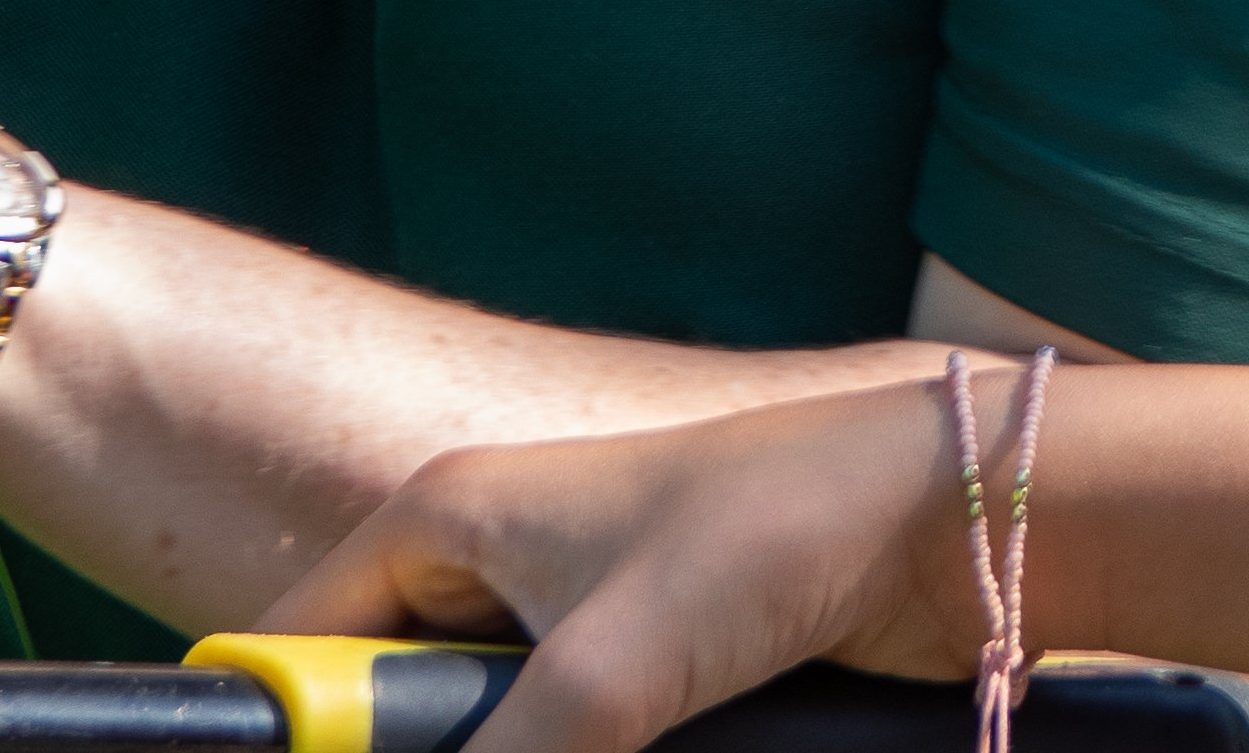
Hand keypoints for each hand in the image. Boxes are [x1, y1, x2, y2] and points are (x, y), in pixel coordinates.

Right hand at [265, 377, 994, 752]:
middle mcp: (498, 563)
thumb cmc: (777, 534)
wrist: (951, 520)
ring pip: (491, 739)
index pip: (303, 649)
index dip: (297, 733)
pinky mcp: (653, 674)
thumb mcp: (612, 669)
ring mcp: (578, 622)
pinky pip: (570, 745)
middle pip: (393, 713)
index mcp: (446, 519)